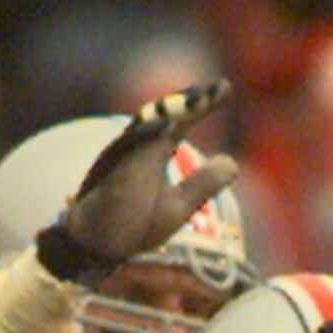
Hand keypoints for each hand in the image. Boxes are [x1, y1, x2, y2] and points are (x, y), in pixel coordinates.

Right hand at [36, 84, 235, 285]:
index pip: (181, 119)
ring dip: (173, 111)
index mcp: (154, 150)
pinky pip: (131, 150)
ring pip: (148, 124)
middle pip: (167, 114)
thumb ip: (203, 183)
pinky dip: (149, 135)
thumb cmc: (134, 223)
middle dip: (192, 100)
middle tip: (219, 88)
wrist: (99, 245)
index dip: (202, 104)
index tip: (225, 87)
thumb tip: (233, 163)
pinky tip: (170, 123)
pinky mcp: (114, 173)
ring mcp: (124, 156)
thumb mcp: (179, 205)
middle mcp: (139, 146)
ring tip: (200, 98)